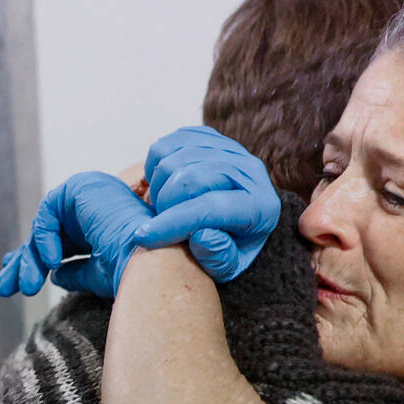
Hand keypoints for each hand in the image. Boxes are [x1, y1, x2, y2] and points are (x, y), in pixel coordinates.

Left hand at [0, 172, 152, 298]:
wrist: (153, 264)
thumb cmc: (137, 272)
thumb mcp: (99, 273)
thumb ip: (76, 271)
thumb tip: (55, 275)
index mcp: (106, 226)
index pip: (63, 240)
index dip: (37, 259)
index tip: (16, 280)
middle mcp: (98, 208)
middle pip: (50, 233)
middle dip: (26, 261)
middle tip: (6, 287)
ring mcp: (92, 195)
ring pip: (46, 227)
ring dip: (30, 258)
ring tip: (25, 285)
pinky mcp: (83, 188)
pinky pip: (48, 213)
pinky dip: (44, 238)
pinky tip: (49, 262)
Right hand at [140, 126, 280, 281]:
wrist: (236, 221)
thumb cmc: (228, 248)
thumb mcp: (226, 266)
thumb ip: (217, 256)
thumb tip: (202, 235)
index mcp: (260, 208)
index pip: (211, 208)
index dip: (173, 223)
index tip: (143, 237)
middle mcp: (251, 172)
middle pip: (189, 178)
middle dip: (164, 204)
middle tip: (162, 222)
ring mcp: (231, 149)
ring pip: (176, 157)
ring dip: (158, 186)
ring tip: (164, 207)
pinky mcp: (211, 138)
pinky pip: (171, 142)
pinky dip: (157, 164)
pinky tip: (163, 185)